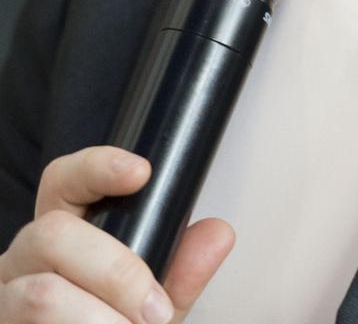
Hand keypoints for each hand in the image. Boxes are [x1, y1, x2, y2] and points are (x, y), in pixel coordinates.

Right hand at [0, 146, 233, 321]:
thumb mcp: (150, 308)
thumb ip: (180, 273)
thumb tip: (219, 233)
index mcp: (62, 236)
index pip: (65, 179)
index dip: (97, 166)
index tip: (141, 172)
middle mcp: (24, 260)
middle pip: (53, 233)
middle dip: (115, 272)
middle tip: (155, 311)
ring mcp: (5, 299)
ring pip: (42, 294)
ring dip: (97, 320)